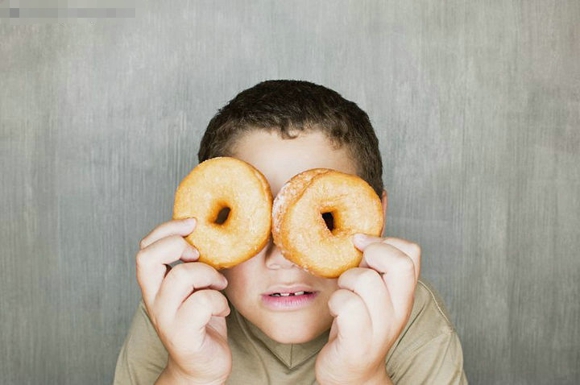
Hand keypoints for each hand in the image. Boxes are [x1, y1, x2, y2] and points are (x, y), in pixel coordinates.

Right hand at [136, 219, 231, 384]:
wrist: (203, 366)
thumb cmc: (202, 321)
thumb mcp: (196, 285)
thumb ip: (195, 263)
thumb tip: (211, 231)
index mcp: (155, 284)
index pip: (145, 247)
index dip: (167, 229)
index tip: (192, 224)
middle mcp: (153, 298)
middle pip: (147, 257)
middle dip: (177, 244)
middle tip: (199, 254)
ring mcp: (165, 317)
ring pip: (181, 276)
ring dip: (209, 274)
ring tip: (219, 286)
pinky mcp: (181, 334)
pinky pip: (201, 302)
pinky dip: (219, 301)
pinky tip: (222, 310)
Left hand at [315, 235, 420, 384]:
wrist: (351, 375)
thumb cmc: (357, 327)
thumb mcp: (371, 293)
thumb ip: (373, 268)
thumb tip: (360, 237)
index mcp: (403, 293)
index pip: (412, 252)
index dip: (384, 241)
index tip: (362, 246)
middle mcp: (399, 309)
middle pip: (399, 263)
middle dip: (370, 255)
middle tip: (355, 268)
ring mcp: (381, 327)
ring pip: (365, 280)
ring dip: (345, 281)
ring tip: (343, 293)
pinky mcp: (359, 342)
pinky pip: (347, 304)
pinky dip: (335, 302)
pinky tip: (335, 310)